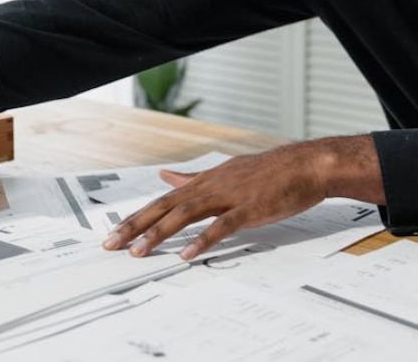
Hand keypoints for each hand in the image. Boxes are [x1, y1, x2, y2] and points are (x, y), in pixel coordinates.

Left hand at [102, 135, 383, 260]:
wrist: (307, 165)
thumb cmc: (271, 172)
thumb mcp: (226, 170)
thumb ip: (194, 178)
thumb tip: (165, 176)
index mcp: (206, 180)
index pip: (163, 199)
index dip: (137, 216)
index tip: (114, 232)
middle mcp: (211, 186)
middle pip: (165, 206)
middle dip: (135, 225)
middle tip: (110, 243)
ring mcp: (229, 196)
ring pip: (186, 215)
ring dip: (159, 233)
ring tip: (138, 252)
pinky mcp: (249, 209)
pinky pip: (221, 227)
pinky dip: (202, 240)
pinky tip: (186, 254)